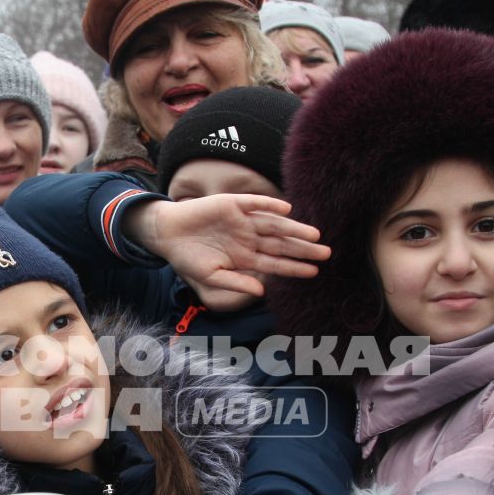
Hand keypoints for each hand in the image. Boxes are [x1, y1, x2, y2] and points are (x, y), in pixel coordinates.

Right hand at [129, 196, 327, 311]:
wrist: (166, 234)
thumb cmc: (188, 258)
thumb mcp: (212, 276)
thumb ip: (236, 283)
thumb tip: (261, 291)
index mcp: (246, 257)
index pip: (276, 263)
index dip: (295, 268)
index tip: (315, 272)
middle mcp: (249, 238)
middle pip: (281, 243)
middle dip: (303, 249)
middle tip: (326, 253)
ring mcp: (242, 220)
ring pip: (274, 224)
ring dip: (293, 228)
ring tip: (314, 234)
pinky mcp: (232, 204)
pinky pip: (254, 203)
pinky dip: (269, 205)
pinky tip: (286, 209)